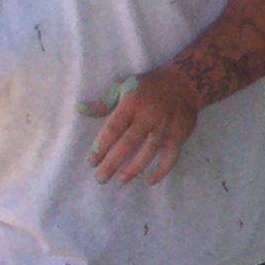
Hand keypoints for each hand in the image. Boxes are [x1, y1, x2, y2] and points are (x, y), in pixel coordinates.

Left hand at [78, 67, 200, 184]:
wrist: (183, 82)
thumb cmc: (147, 86)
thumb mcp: (123, 86)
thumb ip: (103, 103)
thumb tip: (80, 109)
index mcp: (131, 104)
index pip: (113, 128)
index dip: (101, 147)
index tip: (91, 162)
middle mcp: (148, 116)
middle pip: (128, 143)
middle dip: (113, 163)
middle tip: (101, 179)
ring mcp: (165, 127)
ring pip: (148, 152)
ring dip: (134, 169)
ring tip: (120, 181)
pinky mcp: (179, 135)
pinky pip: (170, 156)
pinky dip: (161, 170)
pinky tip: (150, 181)